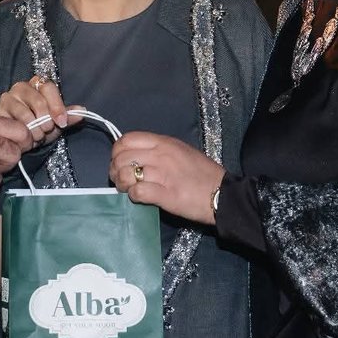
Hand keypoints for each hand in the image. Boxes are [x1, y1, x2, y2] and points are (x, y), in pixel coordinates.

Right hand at [0, 75, 76, 147]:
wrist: (18, 141)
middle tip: (47, 131)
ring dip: (34, 129)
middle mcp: (22, 87)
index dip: (57, 106)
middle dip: (45, 120)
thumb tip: (82, 110)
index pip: (49, 87)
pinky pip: (13, 122)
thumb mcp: (56, 123)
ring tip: (36, 136)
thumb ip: (68, 116)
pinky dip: (23, 133)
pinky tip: (24, 137)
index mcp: (38, 85)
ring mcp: (9, 97)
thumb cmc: (38, 128)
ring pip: (25, 113)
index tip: (62, 122)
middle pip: (38, 100)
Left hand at [108, 132, 225, 224]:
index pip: (127, 139)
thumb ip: (158, 150)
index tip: (120, 162)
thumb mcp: (180, 151)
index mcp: (164, 142)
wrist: (222, 194)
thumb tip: (135, 156)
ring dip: (122, 185)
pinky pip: (137, 192)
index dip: (117, 152)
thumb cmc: (202, 173)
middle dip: (115, 170)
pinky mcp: (165, 195)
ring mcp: (162, 174)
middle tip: (121, 181)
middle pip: (121, 157)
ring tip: (129, 190)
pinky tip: (140, 198)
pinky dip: (134, 196)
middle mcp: (160, 155)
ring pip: (125, 174)